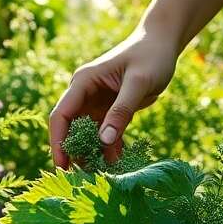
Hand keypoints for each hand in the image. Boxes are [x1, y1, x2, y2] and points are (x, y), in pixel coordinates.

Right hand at [49, 23, 180, 166]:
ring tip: (102, 175)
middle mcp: (84, 93)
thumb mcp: (139, 82)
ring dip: (92, 154)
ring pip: (86, 135)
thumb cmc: (151, 56)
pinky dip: (109, 149)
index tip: (62, 167)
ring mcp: (96, 102)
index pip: (60, 115)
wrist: (163, 44)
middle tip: (82, 179)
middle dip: (74, 153)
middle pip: (70, 129)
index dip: (58, 142)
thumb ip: (121, 111)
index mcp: (83, 82)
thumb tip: (103, 141)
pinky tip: (117, 163)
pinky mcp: (110, 110)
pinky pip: (104, 134)